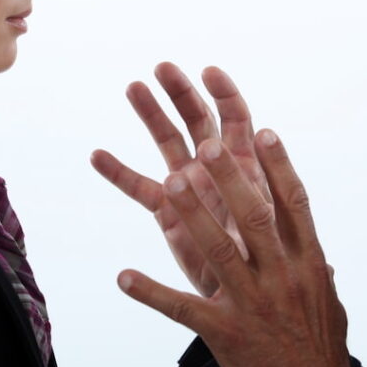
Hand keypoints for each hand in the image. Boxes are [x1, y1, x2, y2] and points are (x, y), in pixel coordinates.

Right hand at [91, 63, 267, 296]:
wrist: (252, 299)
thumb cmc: (269, 263)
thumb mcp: (266, 231)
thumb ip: (255, 204)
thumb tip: (255, 180)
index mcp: (247, 165)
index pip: (237, 120)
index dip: (225, 94)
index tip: (209, 71)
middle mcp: (217, 168)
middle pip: (199, 120)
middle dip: (182, 93)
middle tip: (163, 67)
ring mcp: (191, 187)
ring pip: (168, 142)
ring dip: (151, 115)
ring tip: (133, 87)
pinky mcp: (169, 212)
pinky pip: (141, 188)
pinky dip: (119, 173)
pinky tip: (97, 155)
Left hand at [118, 131, 360, 366]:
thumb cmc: (320, 349)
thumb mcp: (327, 300)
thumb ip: (316, 266)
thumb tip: (315, 243)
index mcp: (307, 262)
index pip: (294, 204)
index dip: (278, 166)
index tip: (263, 131)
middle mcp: (282, 277)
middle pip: (255, 217)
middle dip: (231, 178)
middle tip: (208, 145)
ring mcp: (253, 303)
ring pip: (219, 251)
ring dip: (193, 214)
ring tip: (171, 182)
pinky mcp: (225, 333)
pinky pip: (182, 309)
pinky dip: (151, 292)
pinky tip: (124, 277)